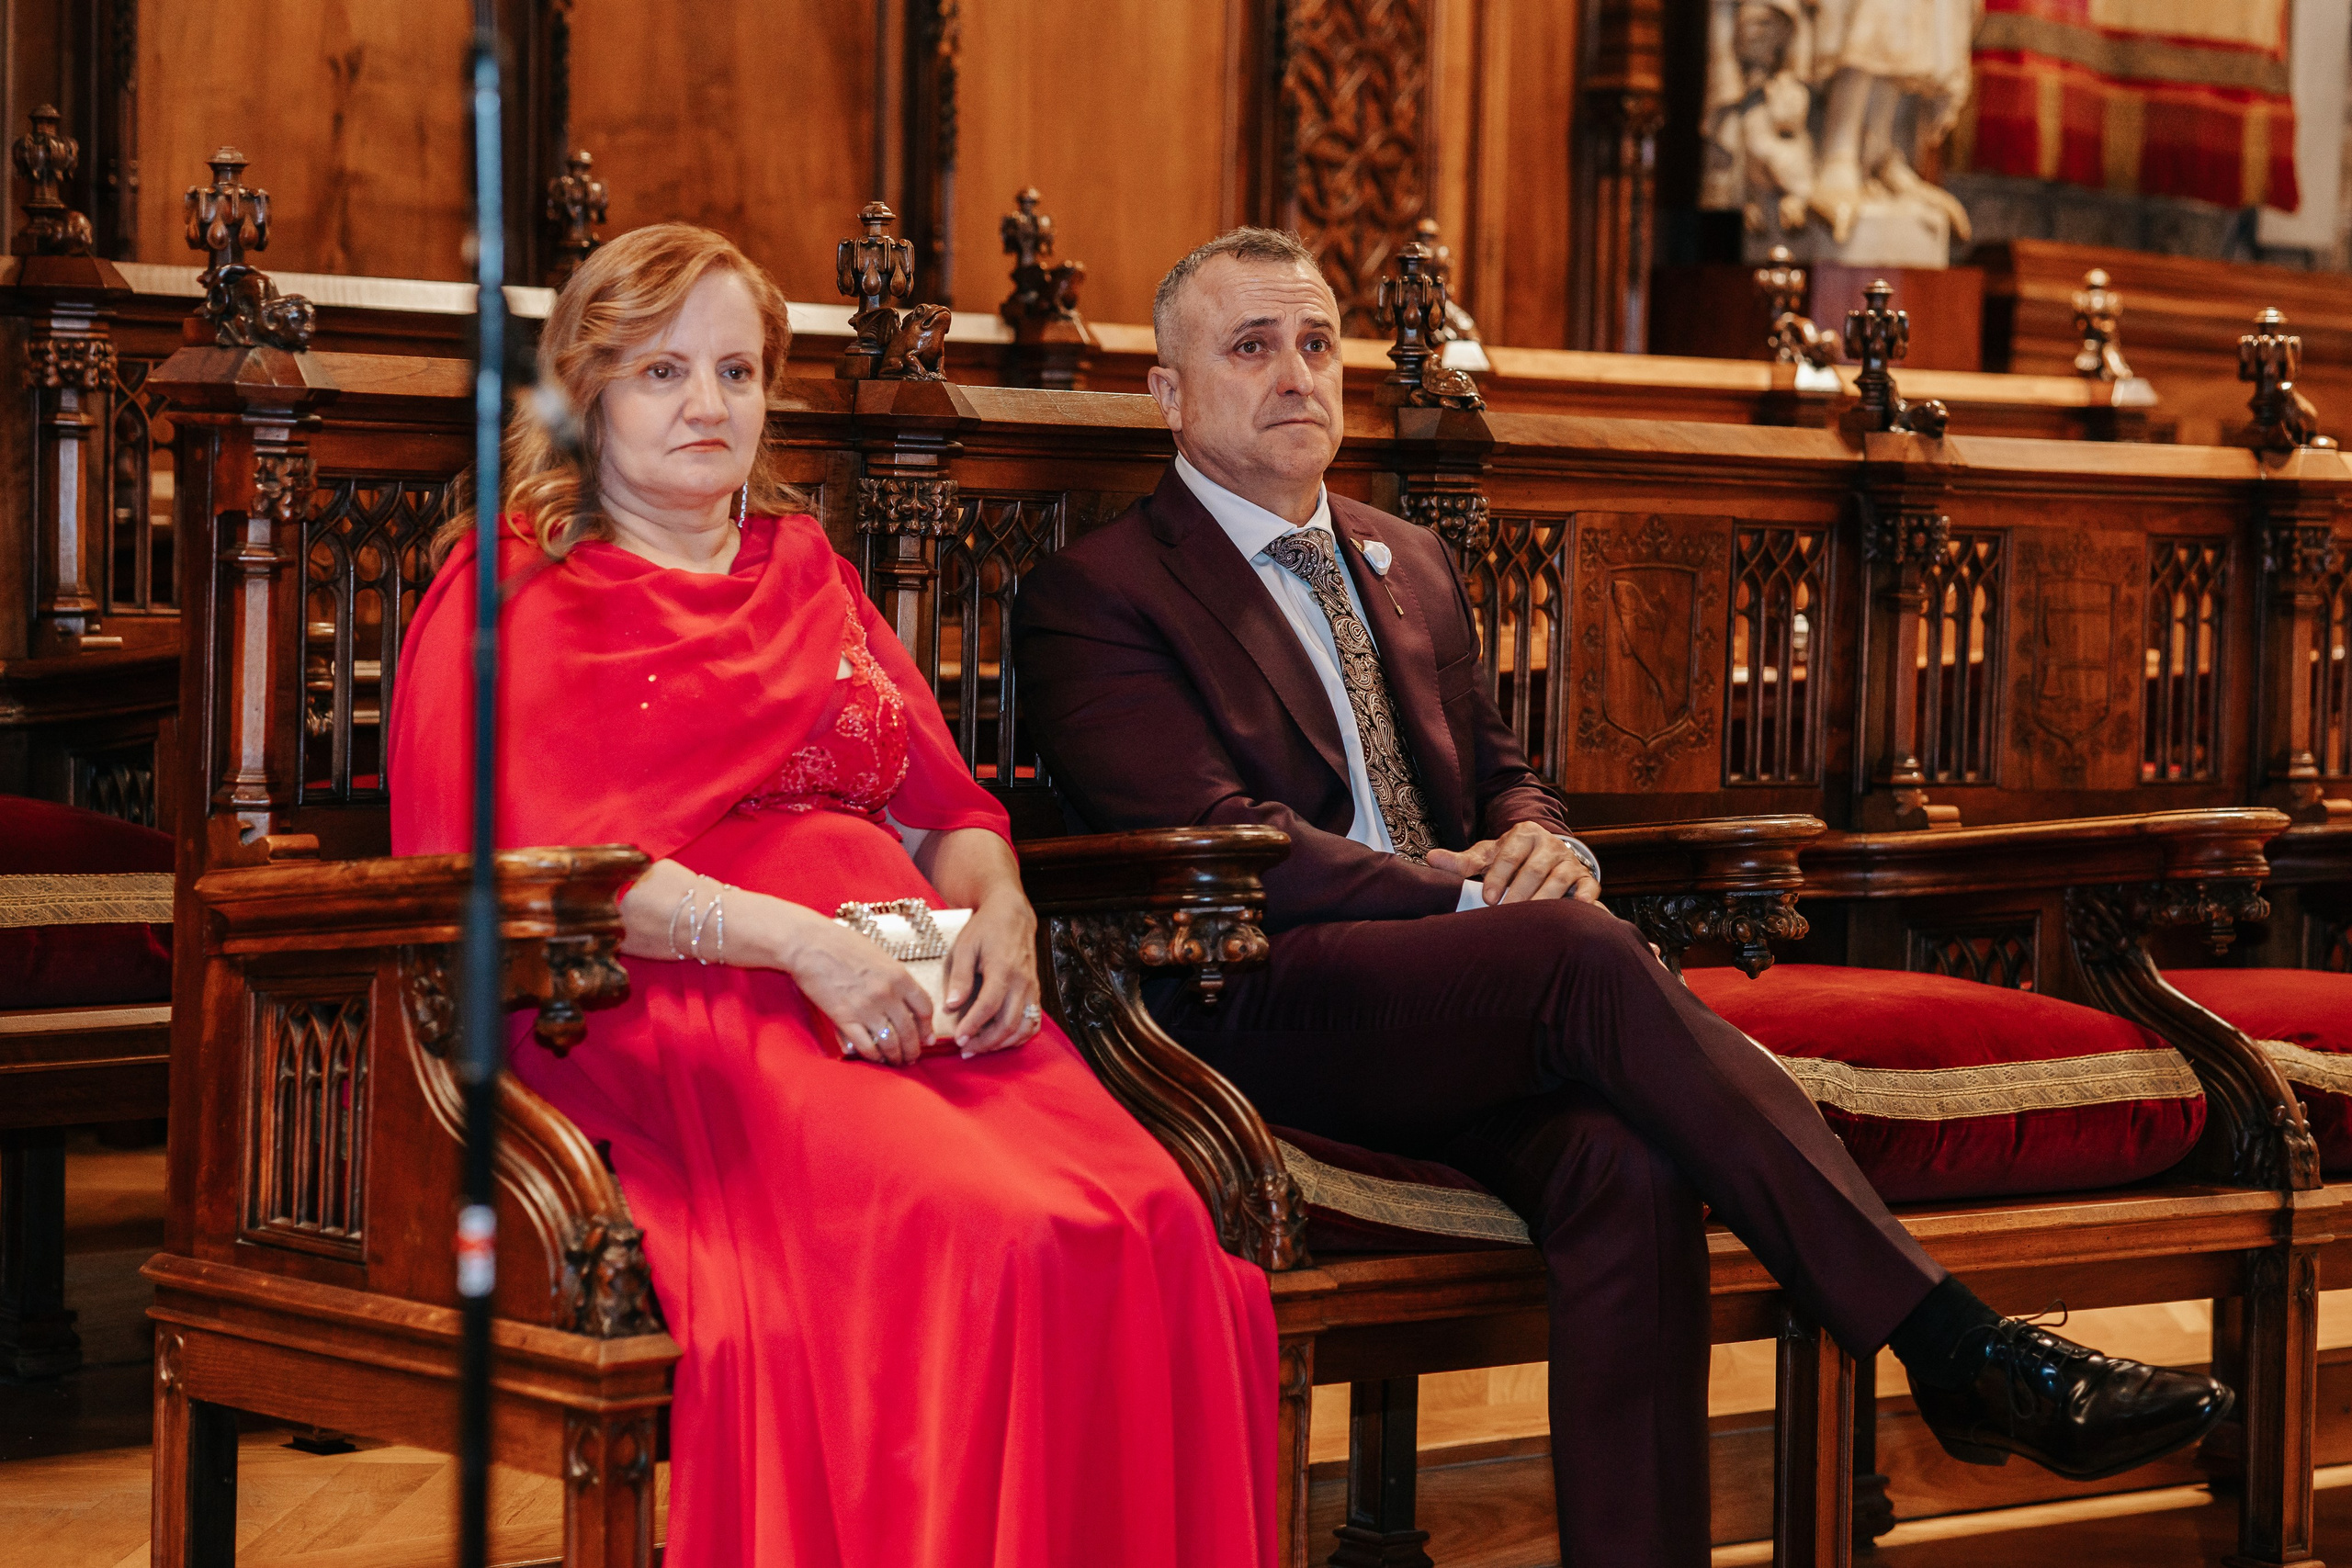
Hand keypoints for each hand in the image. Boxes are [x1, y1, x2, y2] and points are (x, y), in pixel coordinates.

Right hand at [773, 908, 936, 1066]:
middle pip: (910, 1031)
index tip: (926, 1038)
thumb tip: (903, 998)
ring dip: (895, 1057)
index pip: (925, 1008)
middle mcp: (888, 994)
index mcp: (899, 976)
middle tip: (911, 1058)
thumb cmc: (841, 944)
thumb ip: (893, 978)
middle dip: (912, 1050)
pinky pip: (866, 1046)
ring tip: (895, 1062)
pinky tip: (874, 1059)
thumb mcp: (878, 956)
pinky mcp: (844, 1019)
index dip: (927, 1027)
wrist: (809, 945)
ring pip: (890, 1043)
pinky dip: (873, 1056)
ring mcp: (867, 1008)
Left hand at [941, 886, 1042, 1055]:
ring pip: (1023, 1027)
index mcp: (1002, 969)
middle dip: (985, 1042)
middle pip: (1008, 1023)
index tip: (958, 1039)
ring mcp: (1032, 988)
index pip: (989, 1007)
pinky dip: (1019, 1036)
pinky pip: (1032, 1022)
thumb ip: (960, 978)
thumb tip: (951, 1006)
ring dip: (1002, 1043)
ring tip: (980, 1047)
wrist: (1012, 913)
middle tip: (965, 1049)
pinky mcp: (1035, 991)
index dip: (973, 1026)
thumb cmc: (985, 928)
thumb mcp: (965, 947)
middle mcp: (1022, 982)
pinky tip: (1001, 1040)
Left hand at [1428, 822, 1598, 905]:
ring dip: (1545, 901)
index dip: (1498, 877)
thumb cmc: (1511, 857)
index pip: (1510, 855)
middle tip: (1505, 914)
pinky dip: (1586, 898)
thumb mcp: (1488, 855)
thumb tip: (1431, 860)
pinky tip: (1576, 910)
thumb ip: (1463, 861)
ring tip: (1531, 920)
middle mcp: (1549, 844)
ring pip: (1559, 880)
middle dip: (1519, 893)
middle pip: (1534, 870)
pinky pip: (1589, 887)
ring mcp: (1569, 861)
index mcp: (1524, 834)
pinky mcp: (1585, 877)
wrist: (1546, 852)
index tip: (1488, 898)